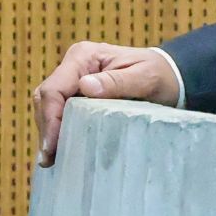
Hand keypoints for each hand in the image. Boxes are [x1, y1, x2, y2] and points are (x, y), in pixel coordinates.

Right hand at [33, 41, 179, 167]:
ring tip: (53, 158)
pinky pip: (60, 111)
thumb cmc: (159, 74)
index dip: (49, 118)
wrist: (169, 74)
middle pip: (46, 98)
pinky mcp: (77, 92)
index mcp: (84, 56)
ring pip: (49, 106)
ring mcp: (73, 78)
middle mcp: (74, 65)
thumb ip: (117, 82)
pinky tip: (61, 148)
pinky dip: (58, 129)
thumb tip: (85, 86)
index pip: (54, 88)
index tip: (52, 146)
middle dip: (46, 128)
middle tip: (49, 159)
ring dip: (50, 131)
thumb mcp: (145, 77)